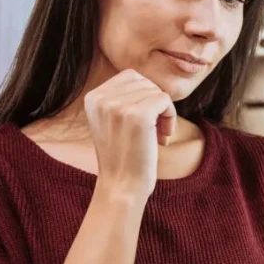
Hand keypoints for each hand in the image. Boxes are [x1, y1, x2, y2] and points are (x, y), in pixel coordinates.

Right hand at [84, 69, 176, 197]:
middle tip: (153, 131)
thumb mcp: (112, 120)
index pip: (131, 77)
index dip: (144, 97)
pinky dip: (171, 118)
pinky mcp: (138, 115)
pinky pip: (166, 100)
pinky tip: (163, 139)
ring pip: (157, 91)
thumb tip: (145, 80)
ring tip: (156, 136)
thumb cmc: (124, 155)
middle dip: (155, 105)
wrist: (122, 185)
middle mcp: (102, 98)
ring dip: (164, 113)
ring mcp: (118, 106)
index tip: (144, 121)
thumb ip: (121, 98)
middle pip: (145, 83)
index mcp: (93, 97)